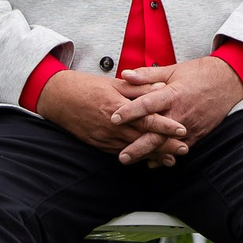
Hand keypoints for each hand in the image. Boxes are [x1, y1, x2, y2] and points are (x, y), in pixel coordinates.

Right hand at [39, 67, 186, 159]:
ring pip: (133, 150)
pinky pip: (120, 152)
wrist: (58, 98)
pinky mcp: (98, 144)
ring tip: (171, 159)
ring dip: (153, 155)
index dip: (165, 126)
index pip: (145, 120)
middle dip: (165, 146)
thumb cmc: (86, 86)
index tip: (181, 130)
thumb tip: (161, 87)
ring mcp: (104, 138)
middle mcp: (111, 126)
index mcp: (117, 108)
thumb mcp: (114, 82)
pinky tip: (148, 160)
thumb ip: (138, 87)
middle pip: (143, 139)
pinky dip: (136, 158)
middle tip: (184, 149)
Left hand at [118, 55, 242, 160]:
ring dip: (150, 154)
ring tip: (133, 161)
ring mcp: (190, 125)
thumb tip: (125, 74)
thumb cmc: (199, 73)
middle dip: (138, 146)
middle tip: (121, 156)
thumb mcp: (173, 70)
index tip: (113, 118)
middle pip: (156, 133)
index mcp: (173, 94)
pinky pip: (180, 148)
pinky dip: (166, 155)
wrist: (229, 81)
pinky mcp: (198, 133)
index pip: (148, 104)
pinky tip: (153, 162)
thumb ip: (147, 75)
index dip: (130, 111)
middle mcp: (180, 112)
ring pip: (167, 144)